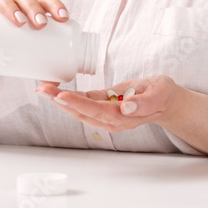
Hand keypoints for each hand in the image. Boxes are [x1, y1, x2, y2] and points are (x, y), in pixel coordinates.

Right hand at [0, 0, 69, 71]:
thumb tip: (55, 82)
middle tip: (42, 25)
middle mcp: (9, 2)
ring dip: (11, 8)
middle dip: (35, 7)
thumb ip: (39, 67)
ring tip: (20, 22)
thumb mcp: (24, 56)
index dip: (55, 4)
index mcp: (26, 7)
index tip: (64, 18)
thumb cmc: (6, 50)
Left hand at [36, 75, 183, 132]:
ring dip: (59, 100)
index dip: (78, 103)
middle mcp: (111, 119)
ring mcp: (106, 115)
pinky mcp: (103, 107)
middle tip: (42, 89)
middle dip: (60, 101)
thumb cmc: (163, 95)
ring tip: (43, 88)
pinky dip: (68, 96)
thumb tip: (126, 106)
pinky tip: (55, 90)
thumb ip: (143, 103)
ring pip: (79, 109)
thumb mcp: (159, 95)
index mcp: (124, 117)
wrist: (165, 100)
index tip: (61, 95)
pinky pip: (83, 103)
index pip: (97, 111)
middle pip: (82, 112)